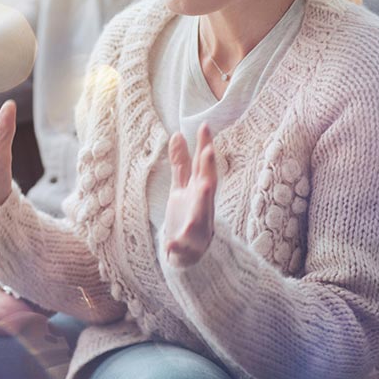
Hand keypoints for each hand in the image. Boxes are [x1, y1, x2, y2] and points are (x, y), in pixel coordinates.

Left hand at [162, 123, 217, 267]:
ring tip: (204, 186)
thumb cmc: (188, 213)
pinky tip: (170, 244)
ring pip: (201, 213)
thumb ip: (180, 162)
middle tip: (208, 151)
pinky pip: (182, 245)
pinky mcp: (186, 245)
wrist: (190, 251)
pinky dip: (177, 245)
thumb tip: (177, 134)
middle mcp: (202, 205)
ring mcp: (197, 226)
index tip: (205, 127)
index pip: (202, 166)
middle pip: (207, 184)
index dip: (204, 146)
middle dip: (209, 168)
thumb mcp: (182, 185)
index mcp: (199, 190)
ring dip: (203, 201)